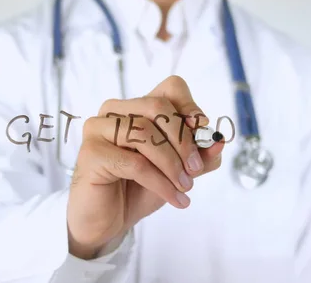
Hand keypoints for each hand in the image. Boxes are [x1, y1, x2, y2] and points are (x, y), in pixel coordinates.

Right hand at [66, 76, 223, 258]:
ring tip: (184, 187)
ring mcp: (98, 128)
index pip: (170, 88)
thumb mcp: (178, 170)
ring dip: (172, 165)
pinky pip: (135, 163)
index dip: (190, 107)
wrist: (108, 222)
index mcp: (136, 107)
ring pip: (145, 134)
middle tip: (195, 169)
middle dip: (183, 140)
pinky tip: (174, 198)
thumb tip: (219, 140)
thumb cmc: (140, 189)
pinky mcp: (90, 153)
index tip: (203, 132)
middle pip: (158, 107)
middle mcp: (114, 110)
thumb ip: (200, 155)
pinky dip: (160, 183)